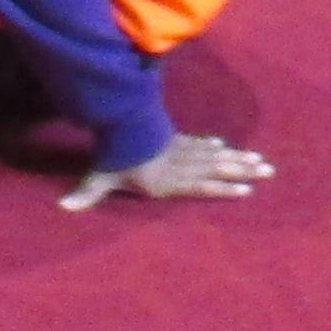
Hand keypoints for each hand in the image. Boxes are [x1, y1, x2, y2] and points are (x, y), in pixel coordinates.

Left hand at [61, 130, 274, 210]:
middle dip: (242, 169)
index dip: (223, 187)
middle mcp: (180, 165)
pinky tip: (222, 144)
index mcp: (168, 180)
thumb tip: (62, 208)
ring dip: (235, 157)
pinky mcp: (174, 138)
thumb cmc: (114, 155)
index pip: (201, 185)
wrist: (120, 122)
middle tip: (267, 169)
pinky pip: (198, 143)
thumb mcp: (101, 177)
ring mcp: (179, 149)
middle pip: (217, 167)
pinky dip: (212, 145)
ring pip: (214, 154)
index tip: (247, 189)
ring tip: (257, 159)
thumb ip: (86, 194)